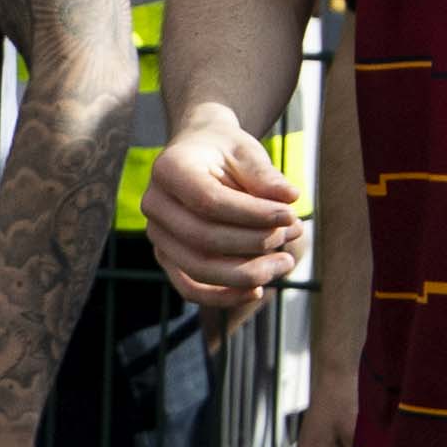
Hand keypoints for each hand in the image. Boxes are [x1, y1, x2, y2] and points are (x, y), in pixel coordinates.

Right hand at [143, 122, 304, 321]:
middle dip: (254, 243)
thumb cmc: (225, 150)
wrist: (199, 153)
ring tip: (284, 263)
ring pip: (197, 268)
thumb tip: (290, 198)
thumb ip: (264, 174)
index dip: (252, 214)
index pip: (209, 201)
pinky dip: (223, 295)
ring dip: (245, 274)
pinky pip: (189, 287)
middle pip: (203, 238)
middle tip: (292, 234)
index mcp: (169, 169)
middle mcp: (154, 204)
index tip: (290, 215)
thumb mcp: (246, 151)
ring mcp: (157, 234)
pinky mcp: (166, 256)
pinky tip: (257, 290)